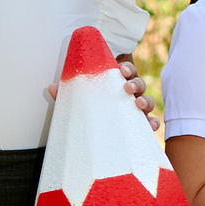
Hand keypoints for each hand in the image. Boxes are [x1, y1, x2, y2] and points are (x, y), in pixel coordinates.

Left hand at [43, 56, 159, 130]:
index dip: (127, 69)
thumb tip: (52, 87)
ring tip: (138, 104)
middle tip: (126, 87)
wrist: (93, 136)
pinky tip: (149, 126)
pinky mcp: (140, 126)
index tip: (121, 69)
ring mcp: (136, 110)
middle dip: (135, 83)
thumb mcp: (76, 100)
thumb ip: (68, 94)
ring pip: (147, 101)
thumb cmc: (87, 110)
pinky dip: (152, 123)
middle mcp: (128, 95)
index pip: (126, 71)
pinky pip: (151, 123)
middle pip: (139, 84)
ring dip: (145, 101)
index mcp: (116, 84)